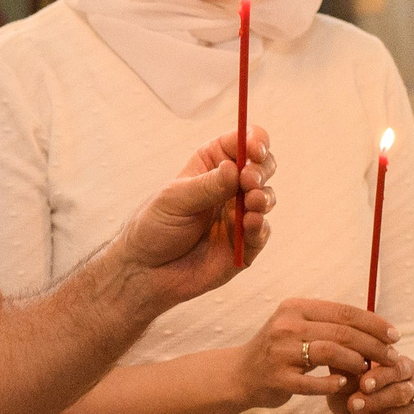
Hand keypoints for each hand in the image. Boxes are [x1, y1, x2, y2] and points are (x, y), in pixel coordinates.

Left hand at [115, 127, 274, 310]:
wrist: (147, 272)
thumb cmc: (154, 228)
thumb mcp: (175, 200)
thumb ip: (207, 186)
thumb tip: (235, 168)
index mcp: (211, 165)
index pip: (241, 142)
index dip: (254, 141)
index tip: (255, 149)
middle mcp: (229, 187)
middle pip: (262, 166)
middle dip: (262, 169)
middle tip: (249, 180)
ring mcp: (238, 214)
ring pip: (266, 197)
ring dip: (263, 197)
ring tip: (250, 202)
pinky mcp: (244, 243)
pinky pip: (262, 231)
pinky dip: (260, 226)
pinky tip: (249, 224)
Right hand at [229, 298, 399, 409]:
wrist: (240, 374)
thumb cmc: (278, 350)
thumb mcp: (297, 326)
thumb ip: (328, 324)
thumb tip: (374, 328)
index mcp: (295, 308)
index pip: (344, 311)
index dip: (373, 323)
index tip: (394, 335)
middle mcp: (286, 326)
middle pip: (342, 332)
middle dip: (373, 345)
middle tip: (392, 356)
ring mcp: (281, 353)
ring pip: (330, 353)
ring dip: (357, 362)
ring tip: (370, 371)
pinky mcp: (278, 378)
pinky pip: (313, 382)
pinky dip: (332, 384)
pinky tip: (344, 385)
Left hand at [330, 348, 413, 413]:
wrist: (365, 409)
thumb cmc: (357, 384)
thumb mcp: (351, 372)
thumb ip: (347, 367)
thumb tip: (338, 361)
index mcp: (405, 367)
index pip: (398, 370)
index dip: (381, 377)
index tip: (363, 384)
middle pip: (400, 395)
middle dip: (375, 401)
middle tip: (352, 404)